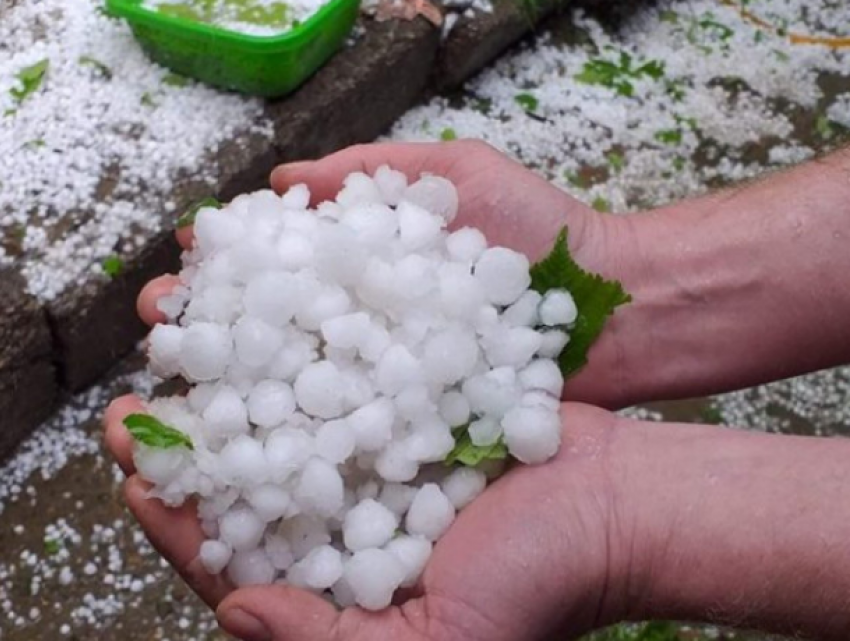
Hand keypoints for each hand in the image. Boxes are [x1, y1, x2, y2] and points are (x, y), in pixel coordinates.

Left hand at [105, 397, 643, 640]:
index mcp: (343, 581)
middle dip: (191, 443)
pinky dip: (304, 349)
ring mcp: (380, 454)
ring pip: (287, 419)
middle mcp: (351, 515)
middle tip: (138, 406)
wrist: (619, 503)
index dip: (178, 520)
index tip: (133, 475)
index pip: (236, 557)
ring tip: (188, 349)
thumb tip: (234, 608)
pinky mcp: (411, 405)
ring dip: (233, 386)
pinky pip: (345, 376)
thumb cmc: (544, 583)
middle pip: (250, 480)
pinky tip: (269, 321)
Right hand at [140, 140, 648, 408]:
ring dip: (233, 382)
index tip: (190, 257)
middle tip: (165, 321)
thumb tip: (282, 178)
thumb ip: (373, 170)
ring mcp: (388, 379)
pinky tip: (245, 439)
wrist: (617, 312)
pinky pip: (345, 433)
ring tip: (180, 379)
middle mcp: (368, 324)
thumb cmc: (541, 233)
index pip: (279, 261)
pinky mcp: (414, 429)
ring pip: (296, 383)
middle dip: (211, 320)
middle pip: (272, 323)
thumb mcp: (455, 173)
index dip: (230, 259)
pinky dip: (294, 436)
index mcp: (369, 266)